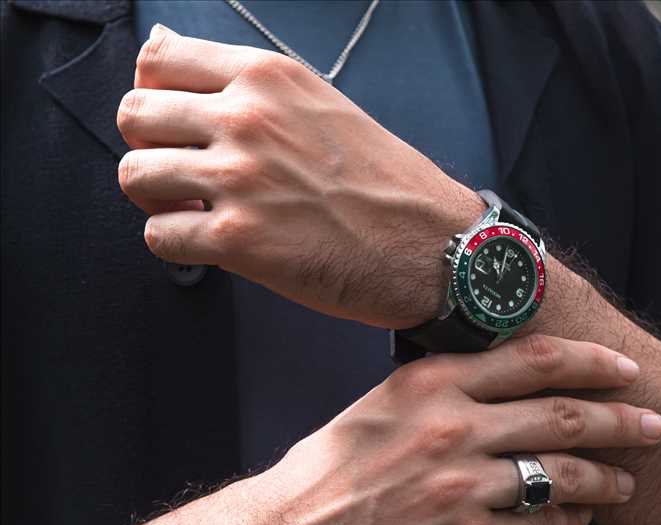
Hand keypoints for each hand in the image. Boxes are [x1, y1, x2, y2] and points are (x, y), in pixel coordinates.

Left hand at [116, 24, 484, 327]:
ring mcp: (240, 179)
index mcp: (268, 77)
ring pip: (135, 176)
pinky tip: (215, 243)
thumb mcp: (320, 103)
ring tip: (200, 210)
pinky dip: (178, 245)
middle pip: (133, 116)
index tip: (178, 124)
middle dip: (152, 149)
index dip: (156, 95)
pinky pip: (159, 237)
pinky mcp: (238, 240)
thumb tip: (162, 48)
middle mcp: (248, 118)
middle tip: (187, 173)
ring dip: (160, 199)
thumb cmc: (386, 181)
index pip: (157, 60)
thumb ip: (245, 84)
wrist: (431, 244)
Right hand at [233, 335, 660, 524]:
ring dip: (606, 477)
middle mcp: (450, 430)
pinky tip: (581, 518)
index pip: (534, 361)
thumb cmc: (329, 473)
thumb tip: (512, 379)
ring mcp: (459, 490)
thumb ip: (447, 387)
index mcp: (431, 385)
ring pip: (561, 477)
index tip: (624, 369)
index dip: (591, 363)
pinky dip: (570, 523)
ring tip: (627, 480)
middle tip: (653, 423)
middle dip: (620, 420)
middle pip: (561, 416)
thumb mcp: (382, 406)